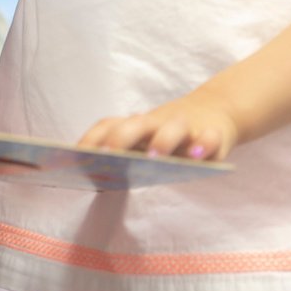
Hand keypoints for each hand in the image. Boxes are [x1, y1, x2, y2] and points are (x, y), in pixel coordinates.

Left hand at [78, 92, 240, 161]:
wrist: (214, 111)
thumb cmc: (168, 134)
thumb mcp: (145, 141)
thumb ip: (125, 156)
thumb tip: (95, 179)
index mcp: (135, 125)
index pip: (108, 126)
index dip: (92, 139)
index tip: (76, 156)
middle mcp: (157, 123)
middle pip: (136, 124)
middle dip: (121, 138)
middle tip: (109, 156)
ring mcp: (185, 128)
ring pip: (173, 128)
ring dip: (163, 141)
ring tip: (155, 157)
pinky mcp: (213, 134)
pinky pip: (210, 138)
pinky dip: (205, 144)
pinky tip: (197, 155)